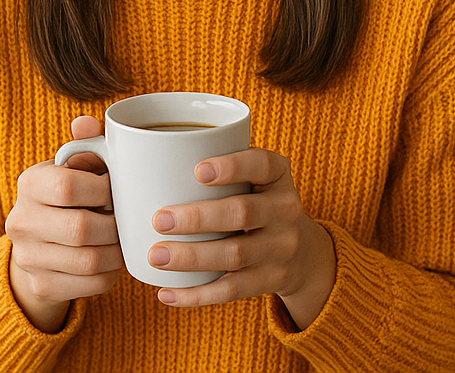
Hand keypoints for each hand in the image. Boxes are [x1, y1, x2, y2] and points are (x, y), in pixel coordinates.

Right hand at [5, 116, 122, 332]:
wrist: (38, 244)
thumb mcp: (74, 166)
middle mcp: (21, 221)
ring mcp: (28, 257)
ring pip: (89, 260)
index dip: (102, 189)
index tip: (114, 190)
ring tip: (122, 239)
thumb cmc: (68, 196)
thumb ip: (85, 145)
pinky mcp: (43, 285)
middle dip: (113, 224)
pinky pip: (91, 285)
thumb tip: (86, 123)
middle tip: (124, 219)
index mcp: (30, 183)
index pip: (67, 186)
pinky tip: (112, 260)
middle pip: (80, 228)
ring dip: (117, 251)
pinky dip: (111, 273)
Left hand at [148, 148, 335, 330]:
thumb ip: (222, 169)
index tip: (197, 170)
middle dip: (198, 217)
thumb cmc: (259, 204)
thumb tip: (149, 159)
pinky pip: (232, 290)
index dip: (232, 166)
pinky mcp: (271, 280)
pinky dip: (197, 294)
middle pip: (242, 213)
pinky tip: (167, 293)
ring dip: (192, 257)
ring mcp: (281, 249)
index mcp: (279, 176)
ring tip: (156, 255)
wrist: (304, 254)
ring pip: (235, 255)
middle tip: (159, 220)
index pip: (262, 165)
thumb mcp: (258, 180)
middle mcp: (286, 210)